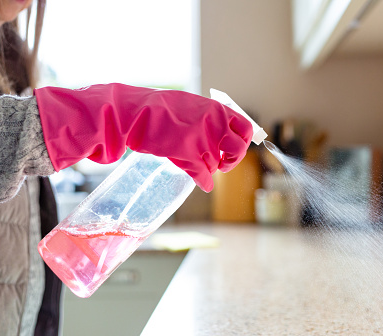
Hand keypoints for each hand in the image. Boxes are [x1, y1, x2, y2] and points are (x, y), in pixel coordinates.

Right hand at [35, 83, 252, 191]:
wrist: (137, 114)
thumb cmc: (159, 107)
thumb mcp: (191, 104)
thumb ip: (209, 116)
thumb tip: (223, 128)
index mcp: (217, 109)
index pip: (245, 127)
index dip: (243, 141)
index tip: (237, 147)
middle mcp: (215, 125)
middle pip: (238, 150)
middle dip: (232, 160)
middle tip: (224, 163)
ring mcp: (203, 141)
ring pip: (216, 164)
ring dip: (209, 168)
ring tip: (198, 165)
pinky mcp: (189, 156)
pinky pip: (204, 176)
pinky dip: (204, 182)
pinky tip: (203, 184)